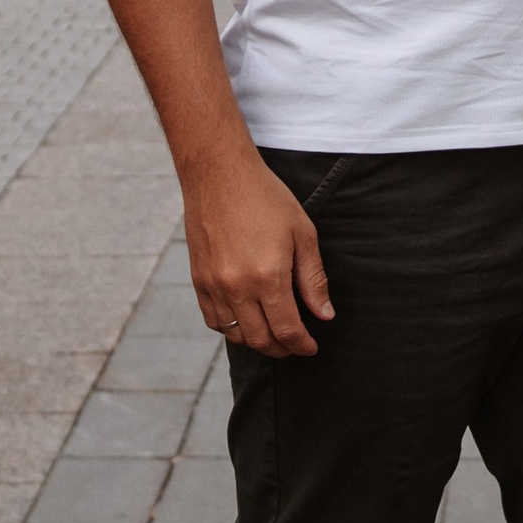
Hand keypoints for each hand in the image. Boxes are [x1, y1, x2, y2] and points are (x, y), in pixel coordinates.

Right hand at [181, 140, 333, 358]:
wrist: (218, 173)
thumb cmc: (265, 198)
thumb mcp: (302, 233)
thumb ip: (313, 279)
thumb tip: (324, 315)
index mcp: (268, 276)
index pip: (288, 330)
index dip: (302, 345)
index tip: (311, 348)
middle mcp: (237, 287)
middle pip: (261, 339)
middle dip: (282, 349)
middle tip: (295, 346)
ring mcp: (214, 286)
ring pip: (236, 335)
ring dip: (257, 342)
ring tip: (273, 335)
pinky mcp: (198, 280)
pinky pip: (215, 320)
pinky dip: (232, 328)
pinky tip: (246, 320)